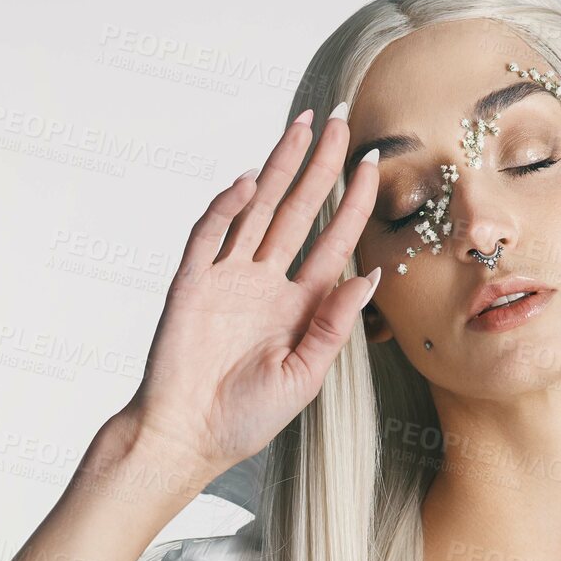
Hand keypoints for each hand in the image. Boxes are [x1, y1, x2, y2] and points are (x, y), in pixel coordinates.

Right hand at [114, 107, 379, 481]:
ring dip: (279, 167)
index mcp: (300, 305)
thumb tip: (372, 274)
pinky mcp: (191, 284)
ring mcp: (228, 278)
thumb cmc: (246, 417)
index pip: (335, 240)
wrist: (186, 437)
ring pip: (257, 209)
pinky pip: (209, 235)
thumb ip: (335, 323)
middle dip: (321, 166)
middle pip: (299, 210)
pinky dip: (226, 207)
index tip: (375, 165)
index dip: (354, 203)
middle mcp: (266, 282)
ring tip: (303, 127)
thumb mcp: (306, 374)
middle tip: (344, 122)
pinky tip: (248, 181)